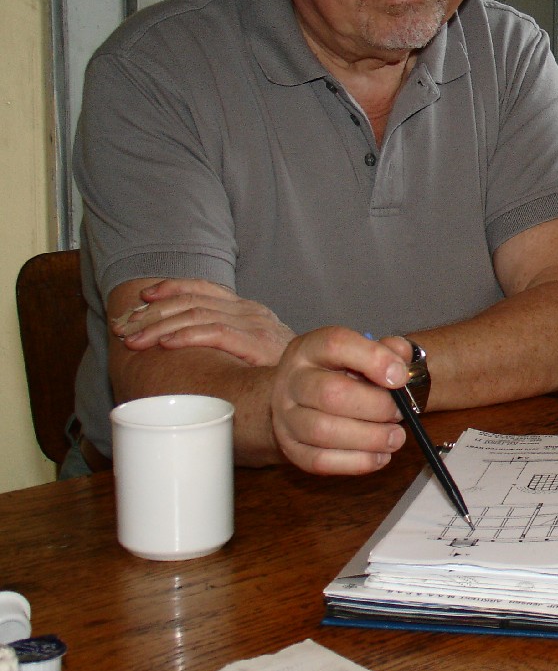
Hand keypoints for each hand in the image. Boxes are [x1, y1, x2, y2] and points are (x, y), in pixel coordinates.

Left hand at [112, 278, 293, 366]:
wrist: (321, 383)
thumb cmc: (284, 375)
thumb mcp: (254, 352)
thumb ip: (229, 342)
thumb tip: (186, 345)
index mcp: (248, 309)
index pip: (203, 288)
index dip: (169, 289)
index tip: (141, 299)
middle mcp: (250, 311)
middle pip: (191, 301)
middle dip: (151, 313)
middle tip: (123, 327)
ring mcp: (255, 324)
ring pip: (196, 314)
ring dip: (159, 326)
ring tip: (134, 340)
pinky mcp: (257, 343)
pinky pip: (215, 333)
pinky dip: (187, 335)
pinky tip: (166, 344)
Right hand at [268, 327, 411, 474]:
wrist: (294, 395)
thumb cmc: (338, 371)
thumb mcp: (360, 350)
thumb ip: (387, 350)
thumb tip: (403, 363)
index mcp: (311, 348)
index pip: (337, 345)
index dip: (374, 359)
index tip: (400, 377)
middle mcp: (292, 381)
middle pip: (331, 394)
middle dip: (376, 406)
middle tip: (400, 412)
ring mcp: (286, 417)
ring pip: (323, 431)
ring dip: (369, 438)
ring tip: (395, 437)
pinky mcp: (291, 449)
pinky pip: (320, 461)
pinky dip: (357, 462)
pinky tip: (380, 456)